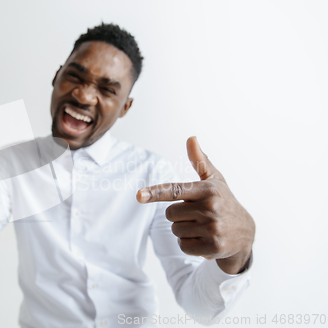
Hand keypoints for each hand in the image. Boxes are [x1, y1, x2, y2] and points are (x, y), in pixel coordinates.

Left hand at [137, 136, 254, 273]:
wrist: (246, 233)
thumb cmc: (224, 202)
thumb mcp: (215, 180)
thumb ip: (200, 161)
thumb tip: (191, 138)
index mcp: (207, 190)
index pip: (175, 191)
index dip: (155, 193)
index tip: (139, 195)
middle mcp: (210, 208)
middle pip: (169, 214)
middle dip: (178, 216)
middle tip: (198, 216)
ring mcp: (213, 228)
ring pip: (175, 230)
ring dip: (184, 231)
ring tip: (203, 228)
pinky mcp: (213, 247)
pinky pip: (183, 246)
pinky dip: (189, 245)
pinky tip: (204, 240)